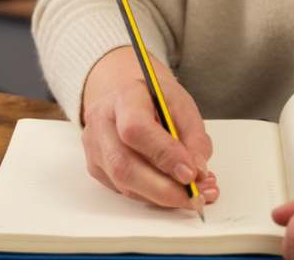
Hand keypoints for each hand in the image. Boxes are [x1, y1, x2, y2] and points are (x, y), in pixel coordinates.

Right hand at [80, 47, 218, 208]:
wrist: (128, 96)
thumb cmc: (155, 99)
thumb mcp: (183, 105)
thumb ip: (194, 138)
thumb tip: (198, 173)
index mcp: (124, 97)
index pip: (136, 129)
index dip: (164, 155)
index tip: (191, 173)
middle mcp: (101, 123)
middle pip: (124, 166)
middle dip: (165, 188)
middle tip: (196, 195)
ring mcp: (95, 148)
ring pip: (125, 184)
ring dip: (163, 196)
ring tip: (195, 193)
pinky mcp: (96, 168)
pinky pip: (126, 190)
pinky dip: (154, 196)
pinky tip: (174, 191)